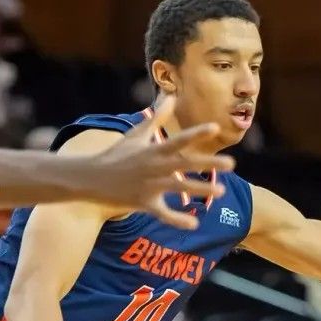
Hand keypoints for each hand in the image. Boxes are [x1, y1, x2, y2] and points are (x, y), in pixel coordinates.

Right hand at [82, 96, 234, 227]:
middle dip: (208, 163)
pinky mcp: (143, 203)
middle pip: (185, 164)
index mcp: (153, 150)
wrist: (89, 178)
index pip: (178, 140)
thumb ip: (157, 118)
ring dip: (200, 189)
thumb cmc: (116, 155)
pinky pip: (163, 213)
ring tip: (221, 191)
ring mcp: (149, 185)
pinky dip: (177, 220)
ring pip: (178, 188)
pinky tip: (194, 224)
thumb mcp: (136, 135)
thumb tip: (171, 97)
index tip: (215, 127)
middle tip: (231, 163)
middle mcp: (153, 167)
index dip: (197, 133)